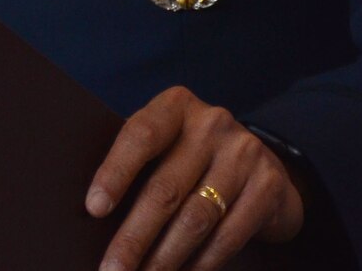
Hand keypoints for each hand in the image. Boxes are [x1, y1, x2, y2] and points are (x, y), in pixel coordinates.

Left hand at [85, 86, 304, 270]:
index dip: (115, 172)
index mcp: (176, 106)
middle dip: (133, 238)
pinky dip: (200, 265)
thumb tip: (95, 217)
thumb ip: (138, 167)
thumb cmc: (193, 160)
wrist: (263, 167)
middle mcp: (212, 123)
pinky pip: (228, 236)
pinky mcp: (268, 185)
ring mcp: (245, 152)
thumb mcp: (167, 147)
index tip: (94, 209)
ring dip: (164, 259)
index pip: (141, 135)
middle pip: (165, 188)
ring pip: (195, 218)